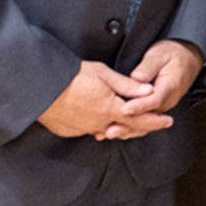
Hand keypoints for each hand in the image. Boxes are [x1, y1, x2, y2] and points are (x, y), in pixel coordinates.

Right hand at [39, 61, 167, 138]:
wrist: (37, 86)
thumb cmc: (70, 75)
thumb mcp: (103, 74)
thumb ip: (128, 85)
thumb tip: (149, 90)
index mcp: (110, 109)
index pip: (140, 119)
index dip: (156, 121)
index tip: (168, 121)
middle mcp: (98, 123)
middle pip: (126, 128)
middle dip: (142, 126)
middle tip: (155, 123)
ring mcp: (82, 129)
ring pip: (108, 131)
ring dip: (120, 127)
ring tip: (130, 122)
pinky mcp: (68, 130)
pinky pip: (89, 130)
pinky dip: (99, 126)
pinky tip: (102, 122)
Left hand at [101, 40, 202, 139]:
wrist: (186, 60)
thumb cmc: (172, 55)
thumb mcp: (160, 54)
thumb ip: (148, 67)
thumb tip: (138, 78)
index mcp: (170, 86)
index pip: (155, 99)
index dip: (139, 106)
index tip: (124, 109)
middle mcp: (167, 100)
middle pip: (148, 117)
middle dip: (128, 124)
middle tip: (111, 130)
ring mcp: (162, 106)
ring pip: (145, 122)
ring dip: (127, 129)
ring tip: (108, 133)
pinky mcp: (155, 108)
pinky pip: (143, 120)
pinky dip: (128, 126)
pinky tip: (113, 130)